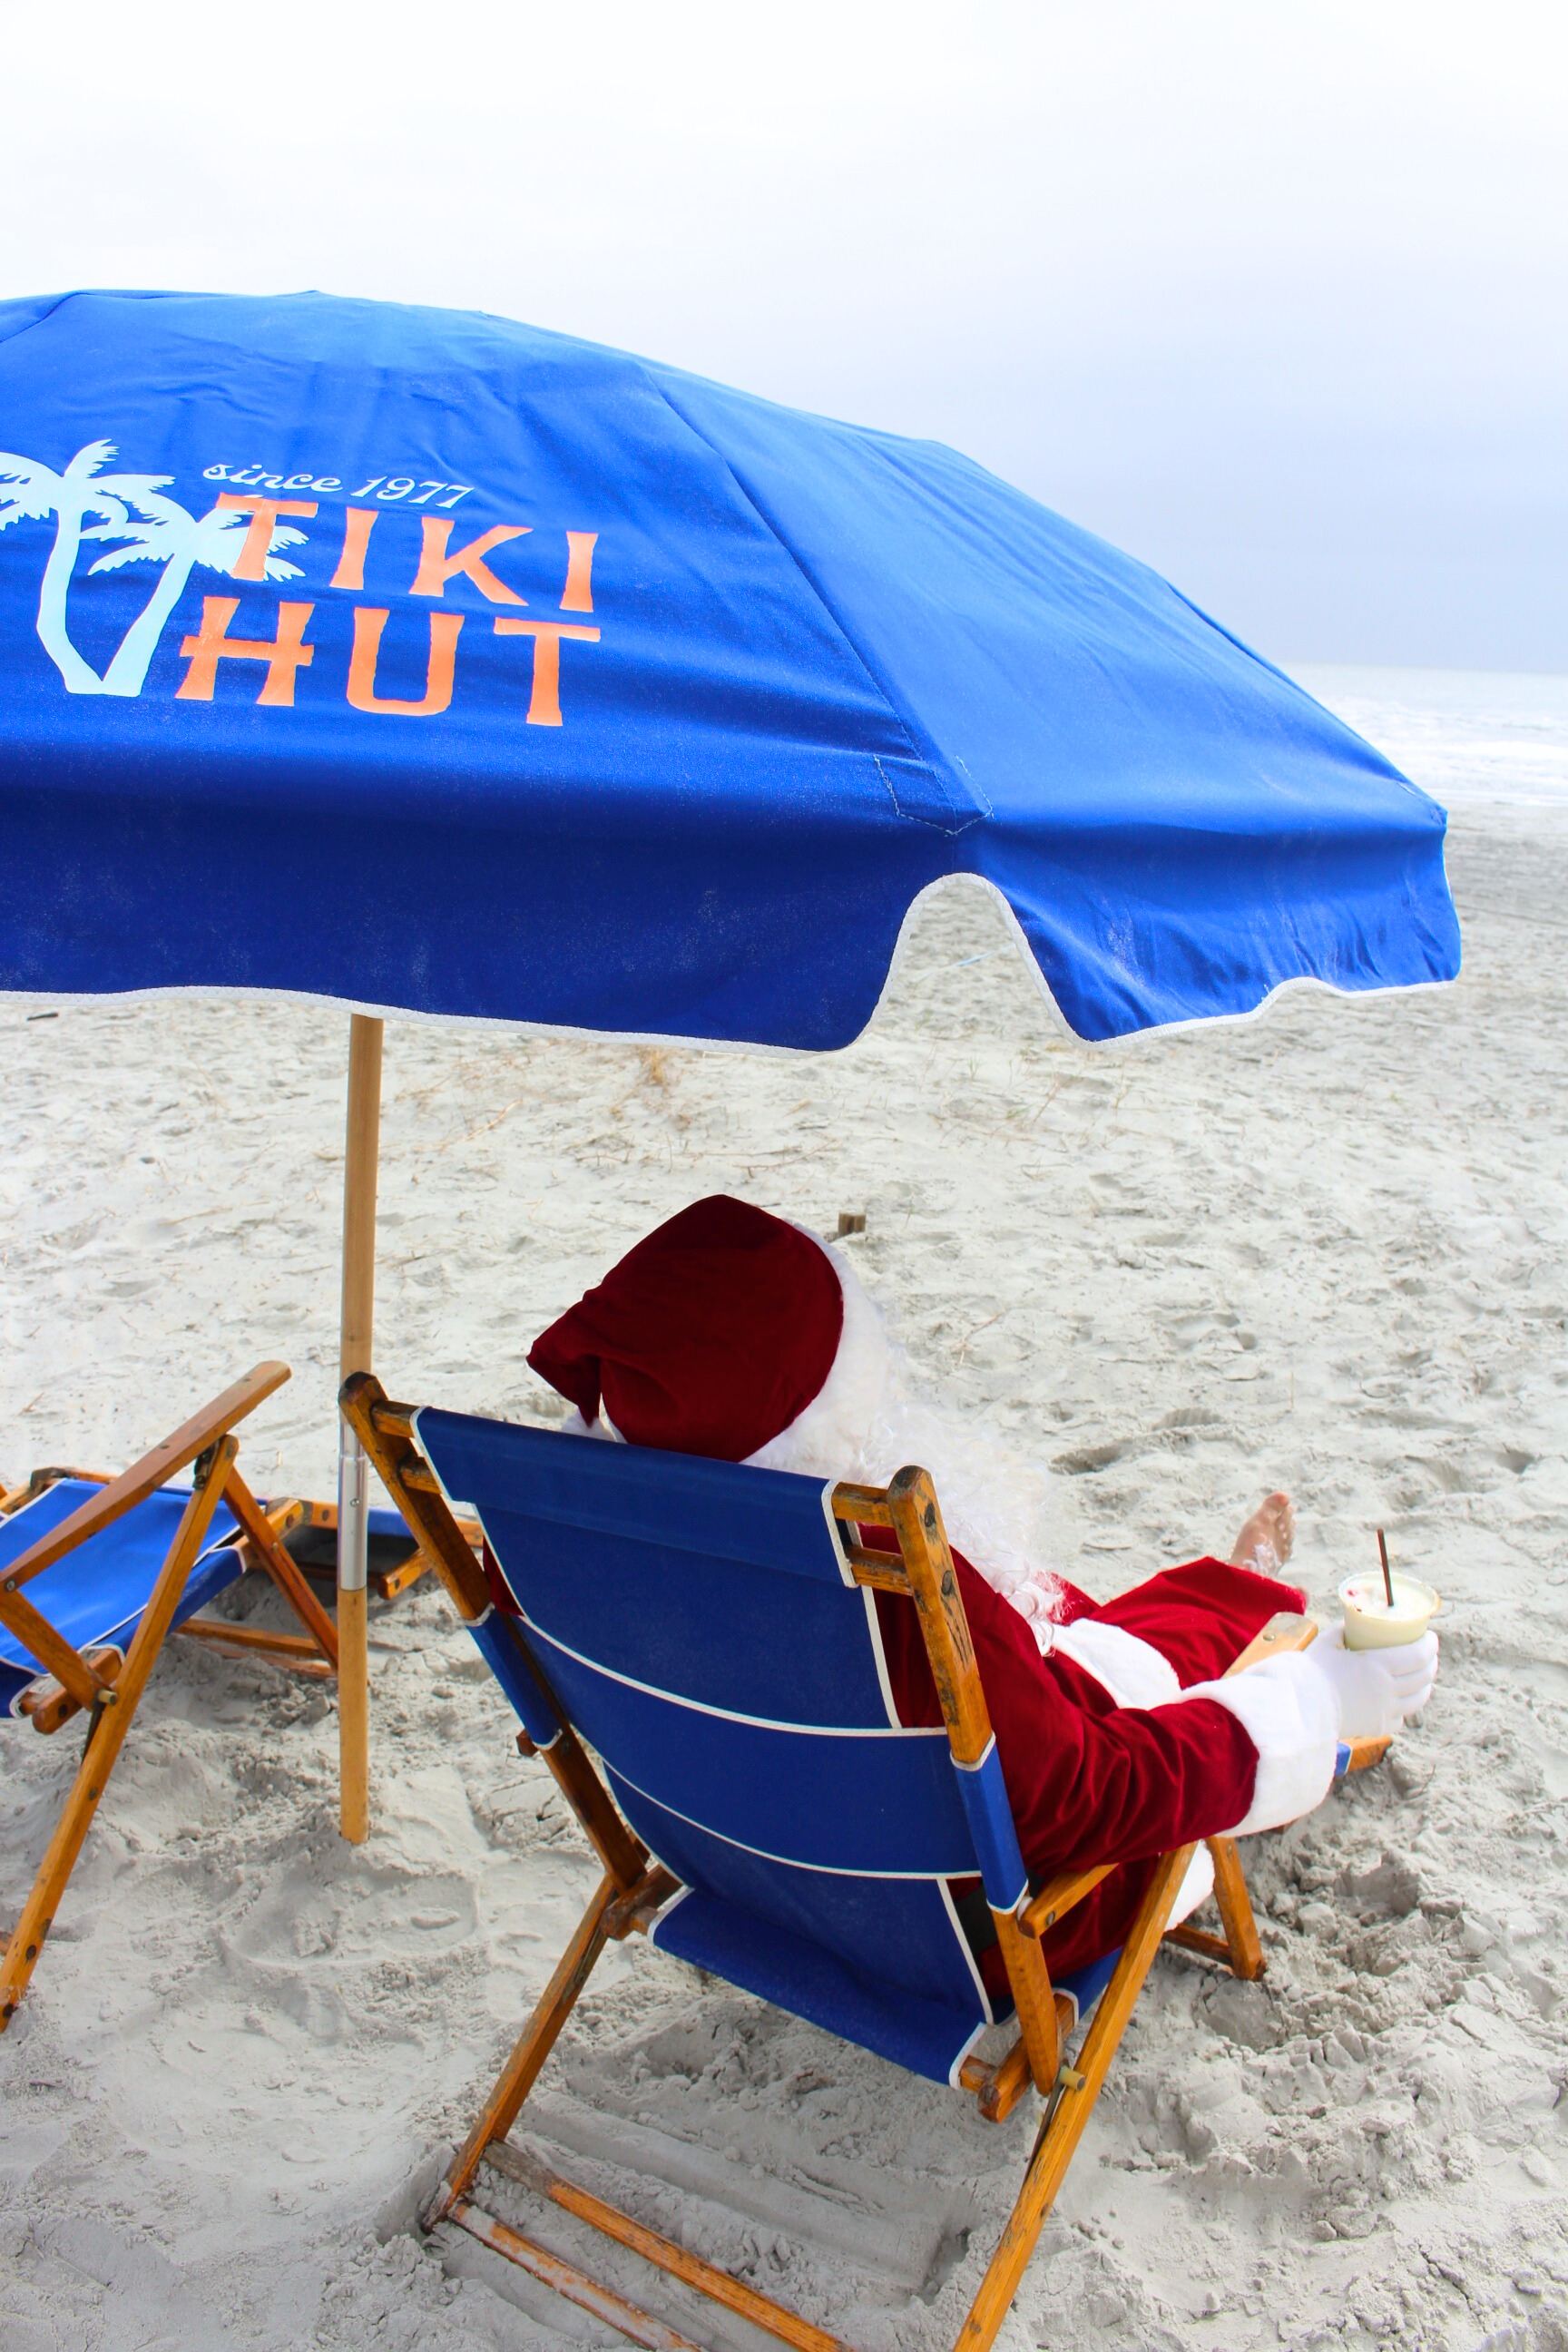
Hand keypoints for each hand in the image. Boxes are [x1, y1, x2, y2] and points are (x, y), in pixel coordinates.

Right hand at [1310, 1621, 1437, 1739]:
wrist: (1298, 1709)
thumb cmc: (1309, 1671)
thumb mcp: (1327, 1642)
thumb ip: (1343, 1630)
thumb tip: (1353, 1622)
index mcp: (1378, 1665)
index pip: (1418, 1654)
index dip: (1430, 1645)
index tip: (1431, 1637)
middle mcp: (1387, 1690)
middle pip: (1424, 1676)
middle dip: (1431, 1662)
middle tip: (1428, 1653)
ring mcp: (1385, 1711)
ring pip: (1418, 1699)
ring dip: (1425, 1685)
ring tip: (1421, 1677)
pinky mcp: (1377, 1728)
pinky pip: (1400, 1717)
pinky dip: (1404, 1706)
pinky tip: (1400, 1699)